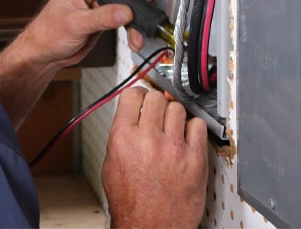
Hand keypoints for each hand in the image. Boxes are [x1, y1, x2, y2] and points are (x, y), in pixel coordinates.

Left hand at [17, 0, 149, 70]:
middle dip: (136, 2)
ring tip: (137, 36)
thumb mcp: (75, 25)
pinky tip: (132, 38)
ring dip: (134, 20)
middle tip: (144, 17)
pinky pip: (121, 17)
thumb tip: (125, 11)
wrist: (42, 54)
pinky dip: (129, 27)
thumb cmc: (46, 35)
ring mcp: (95, 4)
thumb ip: (101, 17)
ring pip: (124, 4)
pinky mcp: (100, 17)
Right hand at [102, 87, 208, 228]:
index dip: (138, 95)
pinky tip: (186, 137)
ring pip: (177, 108)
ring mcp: (173, 148)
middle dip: (156, 103)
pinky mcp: (195, 159)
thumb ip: (121, 134)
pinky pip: (198, 126)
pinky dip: (193, 128)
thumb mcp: (111, 162)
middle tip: (157, 112)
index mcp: (123, 137)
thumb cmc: (131, 202)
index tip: (142, 98)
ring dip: (174, 115)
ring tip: (171, 127)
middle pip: (157, 98)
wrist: (149, 227)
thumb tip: (131, 115)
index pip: (133, 95)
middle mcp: (147, 139)